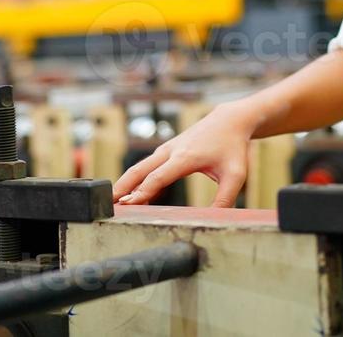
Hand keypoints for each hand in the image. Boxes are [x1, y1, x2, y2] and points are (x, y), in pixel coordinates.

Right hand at [112, 102, 257, 207]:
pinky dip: (135, 178)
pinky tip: (129, 194)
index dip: (142, 192)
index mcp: (186, 158)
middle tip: (107, 204)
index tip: (127, 205)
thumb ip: (225, 199)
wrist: (229, 121)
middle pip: (140, 170)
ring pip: (140, 167)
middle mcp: (171, 151)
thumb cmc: (233, 148)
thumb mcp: (235, 176)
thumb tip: (214, 221)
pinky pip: (147, 166)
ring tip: (111, 202)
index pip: (158, 178)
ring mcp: (167, 149)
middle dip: (123, 187)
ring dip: (125, 183)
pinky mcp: (167, 150)